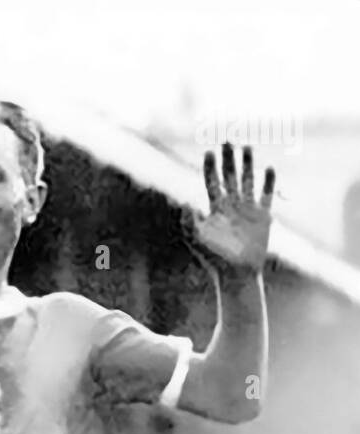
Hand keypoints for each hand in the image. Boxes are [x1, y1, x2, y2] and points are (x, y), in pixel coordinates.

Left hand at [182, 144, 273, 275]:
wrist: (237, 274)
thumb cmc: (214, 259)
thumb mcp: (197, 239)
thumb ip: (189, 220)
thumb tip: (184, 201)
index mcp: (215, 209)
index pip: (212, 182)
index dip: (210, 167)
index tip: (209, 151)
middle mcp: (231, 206)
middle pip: (229, 176)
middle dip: (228, 158)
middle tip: (228, 139)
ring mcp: (247, 210)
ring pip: (247, 181)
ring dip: (247, 164)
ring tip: (247, 147)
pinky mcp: (262, 217)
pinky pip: (266, 195)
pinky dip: (268, 182)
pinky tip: (268, 168)